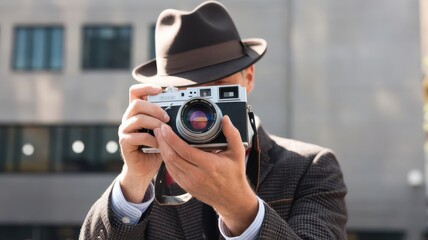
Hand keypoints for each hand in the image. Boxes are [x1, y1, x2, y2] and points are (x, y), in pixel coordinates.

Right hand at [118, 84, 169, 202]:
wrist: (144, 169)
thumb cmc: (155, 148)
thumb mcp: (163, 131)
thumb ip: (167, 120)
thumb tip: (182, 107)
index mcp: (137, 112)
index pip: (135, 92)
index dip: (146, 87)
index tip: (160, 90)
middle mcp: (128, 119)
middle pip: (136, 103)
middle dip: (154, 109)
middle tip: (167, 118)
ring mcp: (125, 130)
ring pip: (137, 118)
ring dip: (154, 123)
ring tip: (164, 131)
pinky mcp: (125, 142)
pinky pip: (138, 136)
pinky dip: (152, 140)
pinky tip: (159, 145)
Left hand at [154, 116, 257, 235]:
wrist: (232, 198)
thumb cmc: (234, 174)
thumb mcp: (238, 153)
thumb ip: (232, 135)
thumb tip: (225, 119)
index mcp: (209, 165)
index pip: (184, 150)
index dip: (171, 138)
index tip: (165, 128)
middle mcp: (197, 175)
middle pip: (172, 157)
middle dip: (162, 141)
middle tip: (159, 129)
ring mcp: (190, 182)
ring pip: (169, 164)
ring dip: (162, 150)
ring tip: (160, 137)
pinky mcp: (186, 187)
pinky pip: (171, 172)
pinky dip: (166, 160)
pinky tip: (166, 151)